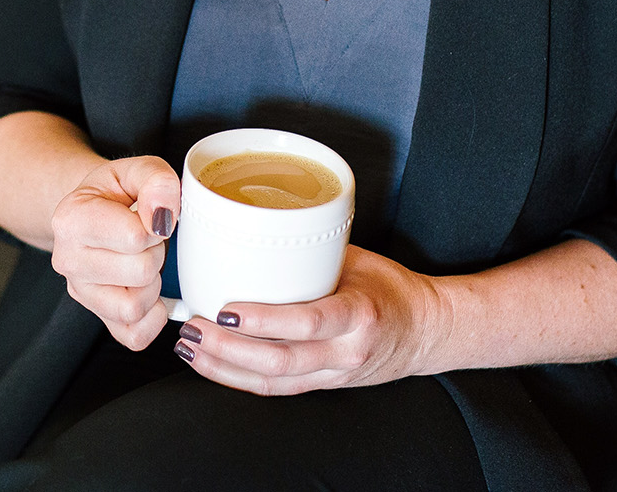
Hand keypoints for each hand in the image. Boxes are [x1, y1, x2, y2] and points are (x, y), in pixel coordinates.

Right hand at [49, 154, 180, 351]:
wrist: (97, 208)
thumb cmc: (119, 191)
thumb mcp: (138, 169)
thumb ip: (157, 181)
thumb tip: (162, 218)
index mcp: (71, 219)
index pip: (134, 237)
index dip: (156, 224)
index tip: (150, 214)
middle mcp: (67, 260)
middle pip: (139, 272)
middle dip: (157, 252)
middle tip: (149, 237)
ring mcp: (80, 293)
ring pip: (134, 307)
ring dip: (153, 283)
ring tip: (146, 259)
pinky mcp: (98, 317)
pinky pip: (134, 336)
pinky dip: (153, 317)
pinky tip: (152, 290)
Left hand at [170, 244, 447, 394]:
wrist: (425, 332)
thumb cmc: (392, 288)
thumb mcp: (359, 261)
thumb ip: (314, 254)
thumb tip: (263, 228)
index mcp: (359, 314)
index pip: (307, 322)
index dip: (263, 320)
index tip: (227, 306)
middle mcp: (346, 352)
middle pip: (279, 360)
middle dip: (228, 347)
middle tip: (195, 326)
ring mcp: (333, 375)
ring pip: (271, 381)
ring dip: (224, 367)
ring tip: (191, 347)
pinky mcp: (323, 386)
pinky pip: (276, 388)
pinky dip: (239, 378)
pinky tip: (213, 364)